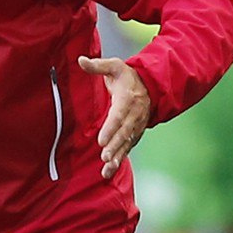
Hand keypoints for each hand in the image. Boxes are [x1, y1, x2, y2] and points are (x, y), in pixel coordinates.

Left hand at [78, 55, 150, 179]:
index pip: (118, 115)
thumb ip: (98, 65)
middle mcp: (134, 115)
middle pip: (124, 133)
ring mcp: (136, 126)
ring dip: (117, 157)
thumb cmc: (127, 76)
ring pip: (127, 143)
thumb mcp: (114, 66)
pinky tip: (109, 172)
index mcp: (127, 99)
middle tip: (104, 156)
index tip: (101, 140)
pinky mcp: (135, 133)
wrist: (151, 86)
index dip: (110, 128)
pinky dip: (120, 160)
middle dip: (114, 146)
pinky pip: (128, 148)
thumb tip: (80, 60)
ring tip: (107, 169)